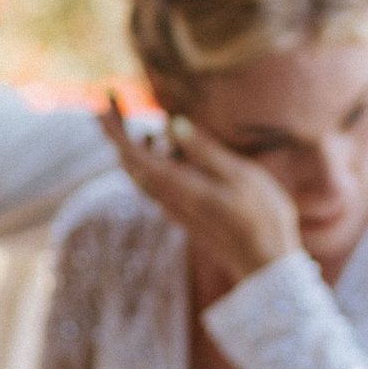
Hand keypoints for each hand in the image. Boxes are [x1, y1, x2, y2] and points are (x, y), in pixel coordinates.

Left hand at [100, 96, 298, 281]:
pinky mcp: (184, 216)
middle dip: (119, 134)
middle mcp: (169, 200)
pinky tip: (173, 155)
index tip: (100, 107)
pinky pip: (157, 187)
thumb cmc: (262, 216)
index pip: (133, 157)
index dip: (114, 131)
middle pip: (131, 165)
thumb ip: (204, 150)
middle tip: (114, 105)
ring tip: (150, 130)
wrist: (266, 263)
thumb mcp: (240, 175)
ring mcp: (175, 210)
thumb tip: (172, 124)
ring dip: (139, 150)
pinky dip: (156, 164)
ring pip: (143, 177)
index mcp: (180, 187)